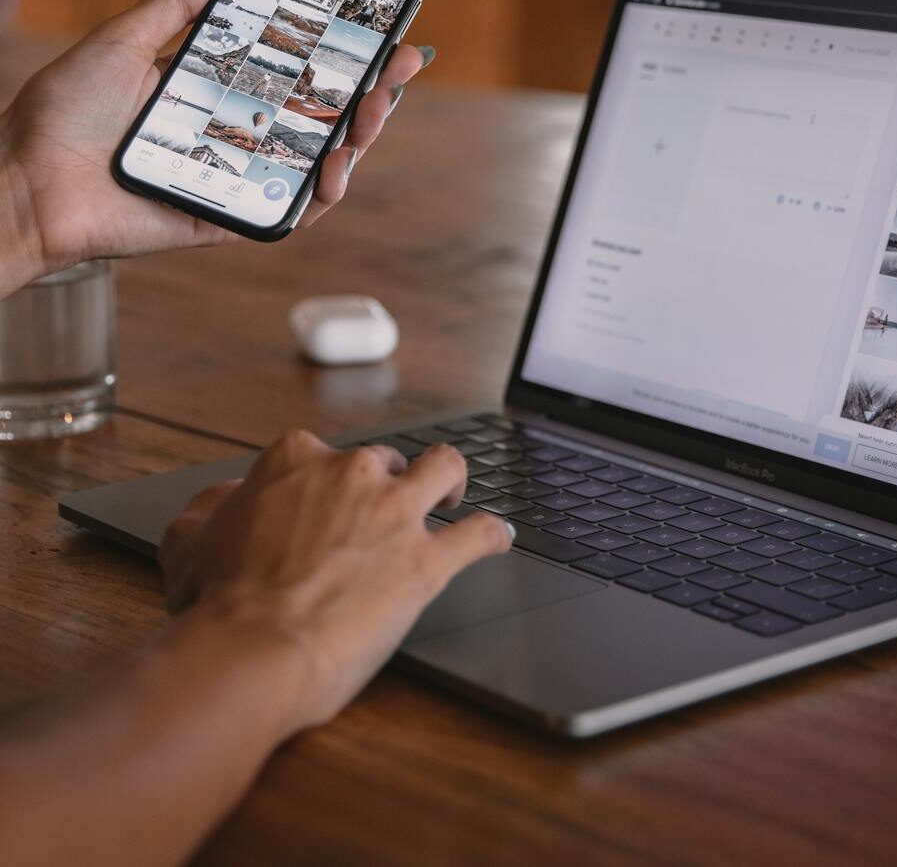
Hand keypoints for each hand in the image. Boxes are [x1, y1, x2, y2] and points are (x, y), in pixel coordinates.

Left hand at [0, 0, 428, 284]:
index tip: (382, 28)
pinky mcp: (227, 218)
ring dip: (359, 138)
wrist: (25, 182)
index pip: (296, 69)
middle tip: (401, 64)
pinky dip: (320, 195)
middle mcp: (235, 133)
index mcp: (218, 90)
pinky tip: (336, 168)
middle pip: (320, 114)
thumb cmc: (63, 113)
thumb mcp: (124, 40)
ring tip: (377, 110)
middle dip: (371, 90)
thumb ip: (177, 3)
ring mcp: (236, 177)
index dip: (343, 52)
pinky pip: (287, 212)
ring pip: (317, 162)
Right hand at [159, 431, 512, 737]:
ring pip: (445, 469)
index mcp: (296, 459)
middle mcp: (352, 473)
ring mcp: (395, 513)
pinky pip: (477, 535)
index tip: (322, 504)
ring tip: (451, 497)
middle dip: (383, 484)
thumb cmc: (218, 604)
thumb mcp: (190, 540)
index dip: (322, 483)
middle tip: (376, 518)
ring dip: (452, 481)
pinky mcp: (426, 562)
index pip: (320, 454)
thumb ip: (213, 508)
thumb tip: (225, 501)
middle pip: (383, 461)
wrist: (251, 649)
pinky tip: (499, 538)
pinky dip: (492, 535)